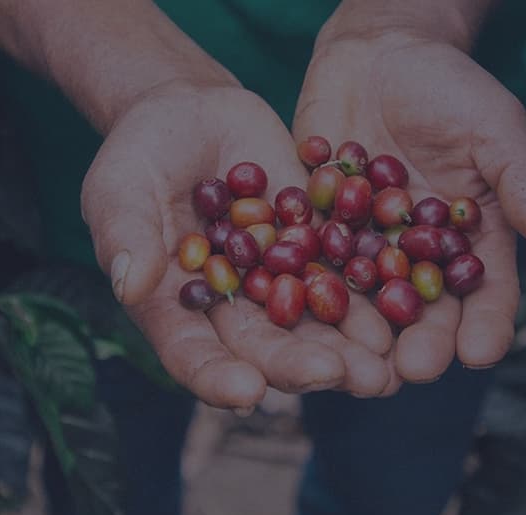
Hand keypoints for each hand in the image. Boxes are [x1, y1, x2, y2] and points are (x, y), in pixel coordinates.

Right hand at [82, 83, 396, 410]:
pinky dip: (374, 293)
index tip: (248, 393)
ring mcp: (277, 281)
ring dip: (348, 347)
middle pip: (264, 348)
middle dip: (299, 366)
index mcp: (175, 309)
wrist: (192, 110)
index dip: (217, 378)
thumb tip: (130, 286)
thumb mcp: (119, 186)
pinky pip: (346, 274)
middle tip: (335, 376)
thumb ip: (125, 234)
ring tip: (381, 366)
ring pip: (314, 324)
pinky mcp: (315, 247)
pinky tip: (406, 306)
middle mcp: (231, 308)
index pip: (192, 355)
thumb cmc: (138, 152)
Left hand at [293, 31, 525, 384]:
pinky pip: (311, 265)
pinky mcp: (317, 231)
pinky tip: (299, 316)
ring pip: (367, 303)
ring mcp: (366, 247)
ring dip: (361, 337)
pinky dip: (306, 291)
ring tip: (357, 367)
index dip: (486, 325)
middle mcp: (419, 256)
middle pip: (424, 312)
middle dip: (420, 345)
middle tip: (413, 373)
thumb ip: (520, 176)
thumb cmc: (448, 87)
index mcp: (472, 240)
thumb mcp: (493, 125)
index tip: (481, 355)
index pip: (486, 293)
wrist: (376, 53)